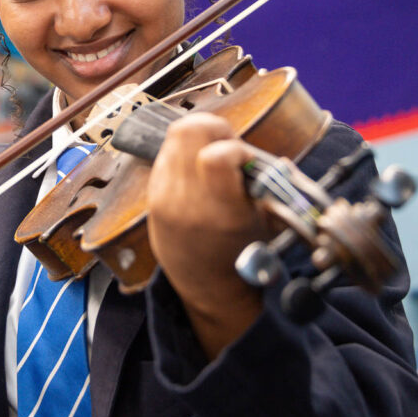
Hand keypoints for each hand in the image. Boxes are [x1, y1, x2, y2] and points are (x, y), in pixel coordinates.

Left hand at [146, 113, 265, 358]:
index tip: (246, 160)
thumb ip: (265, 185)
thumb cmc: (242, 254)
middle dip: (214, 129)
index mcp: (221, 212)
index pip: (215, 157)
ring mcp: (164, 197)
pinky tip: (199, 171)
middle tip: (228, 147)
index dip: (235, 147)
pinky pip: (165, 154)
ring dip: (198, 139)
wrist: (208, 287)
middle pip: (188, 130)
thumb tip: (264, 156)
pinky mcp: (152, 195)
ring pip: (174, 136)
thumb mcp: (265, 222)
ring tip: (214, 159)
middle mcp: (186, 202)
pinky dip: (184, 153)